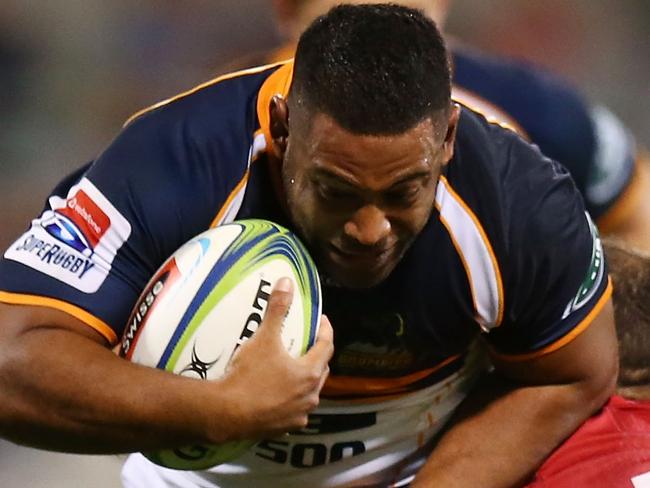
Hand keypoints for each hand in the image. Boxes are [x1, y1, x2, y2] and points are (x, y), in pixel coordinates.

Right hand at [214, 277, 333, 441]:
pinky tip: (278, 395)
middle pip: (320, 370)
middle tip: (307, 343)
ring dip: (304, 380)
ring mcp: (298, 415)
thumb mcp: (264, 337)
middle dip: (316, 355)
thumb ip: (277, 309)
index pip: (326, 346)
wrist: (226, 413)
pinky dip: (290, 400)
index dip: (325, 330)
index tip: (321, 320)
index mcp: (310, 373)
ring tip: (291, 368)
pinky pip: (293, 411)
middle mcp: (310, 396)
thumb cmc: (248, 375)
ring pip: (308, 393)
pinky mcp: (285, 429)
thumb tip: (287, 282)